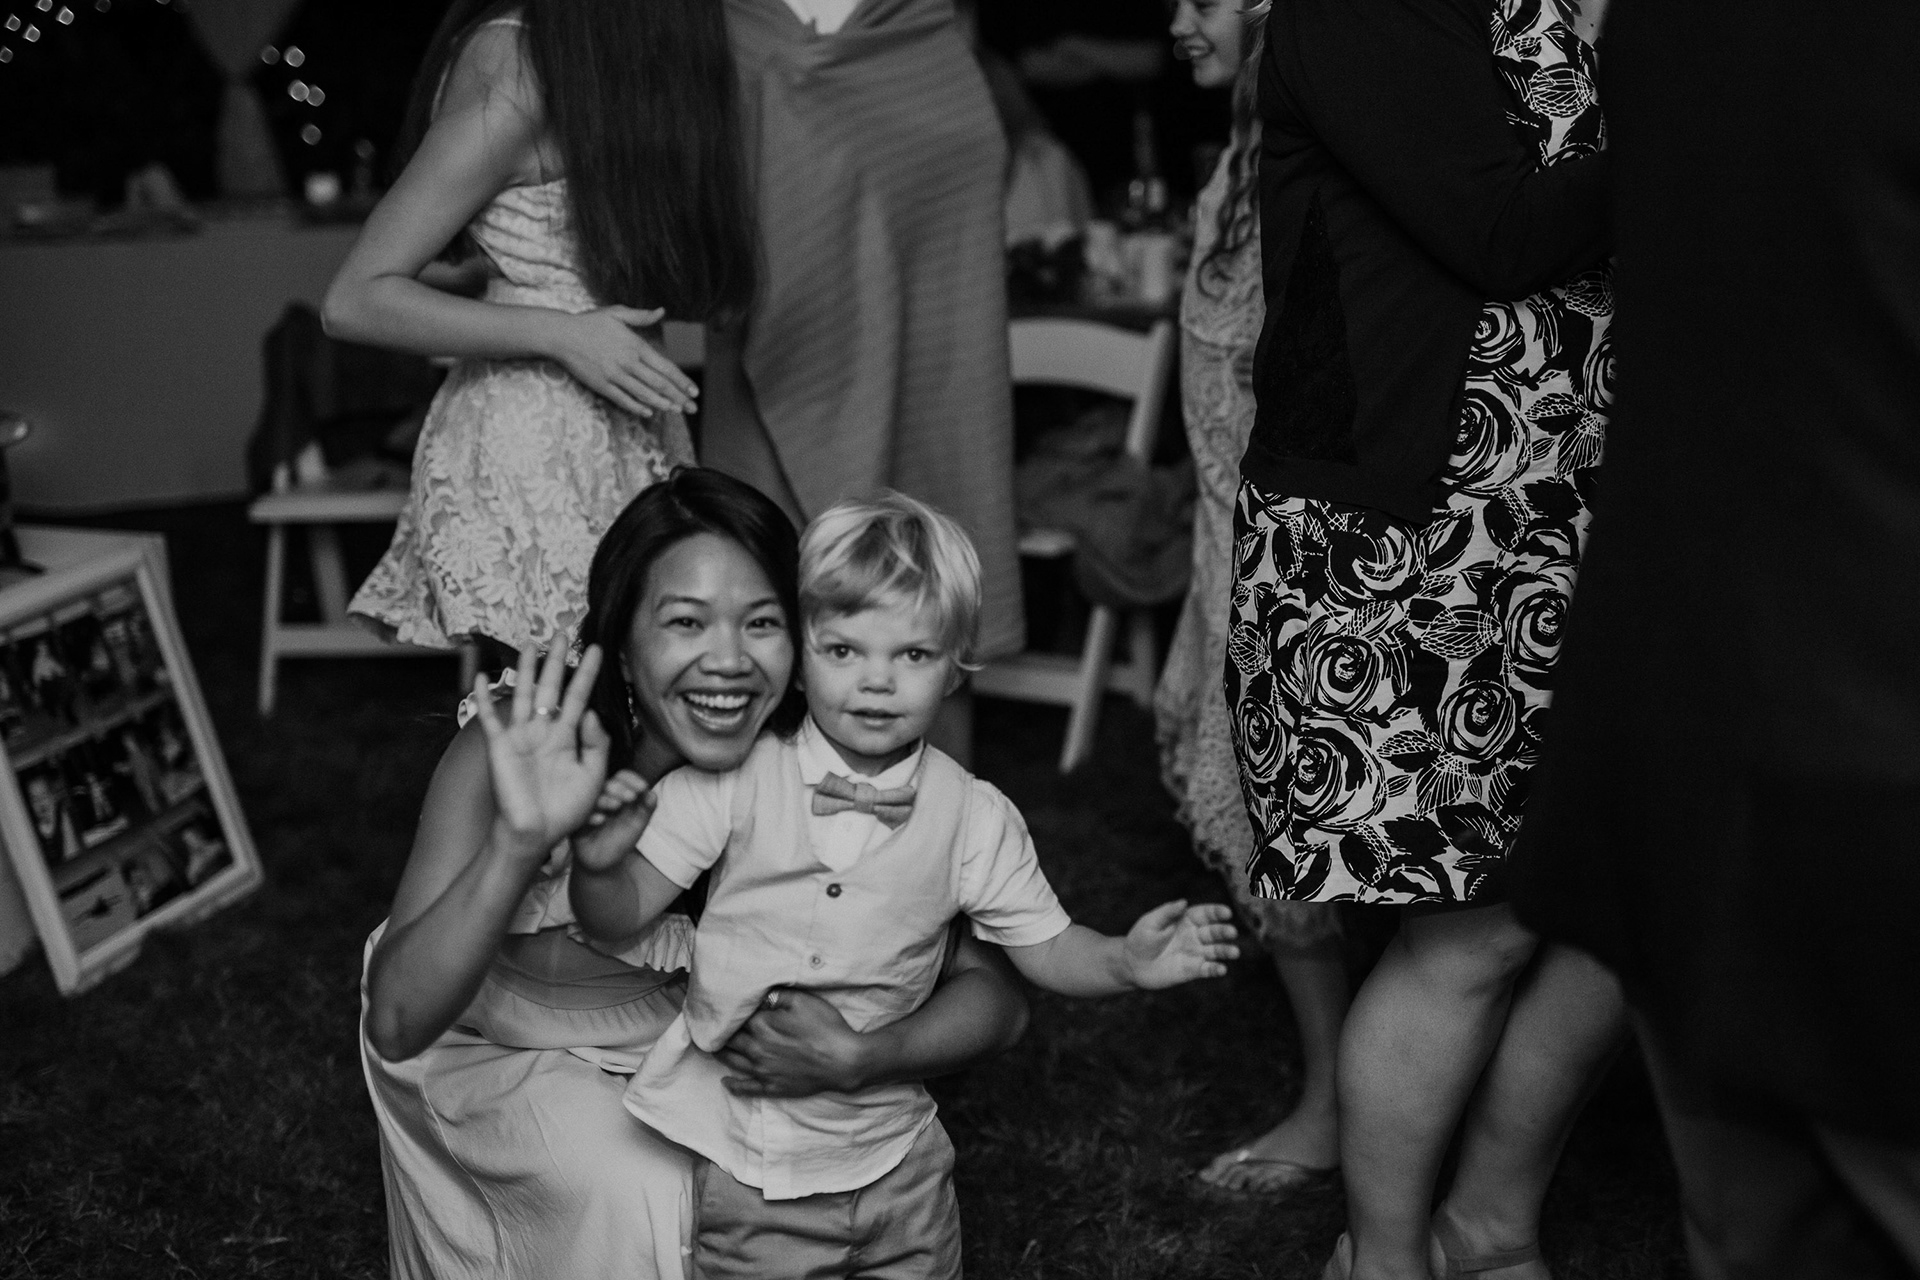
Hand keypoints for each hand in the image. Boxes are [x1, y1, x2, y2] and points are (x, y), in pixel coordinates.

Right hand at [470, 645, 608, 860]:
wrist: (536, 833)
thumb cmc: (566, 809)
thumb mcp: (593, 775)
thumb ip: (596, 743)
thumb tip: (590, 711)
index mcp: (567, 737)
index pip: (579, 697)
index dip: (588, 674)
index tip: (599, 650)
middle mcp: (544, 731)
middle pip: (551, 688)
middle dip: (557, 661)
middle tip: (564, 634)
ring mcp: (520, 736)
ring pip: (524, 694)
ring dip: (526, 670)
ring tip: (531, 644)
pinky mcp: (500, 746)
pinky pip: (490, 718)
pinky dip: (484, 699)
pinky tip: (483, 679)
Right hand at [545, 305, 697, 418]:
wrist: (561, 335)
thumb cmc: (590, 323)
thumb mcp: (616, 313)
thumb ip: (641, 316)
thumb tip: (661, 311)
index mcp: (635, 345)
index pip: (665, 367)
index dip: (681, 381)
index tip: (694, 391)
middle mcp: (628, 362)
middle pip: (659, 384)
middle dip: (678, 397)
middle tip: (692, 408)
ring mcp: (614, 375)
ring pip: (644, 394)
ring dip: (662, 404)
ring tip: (675, 411)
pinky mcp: (601, 385)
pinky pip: (623, 399)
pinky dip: (637, 407)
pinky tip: (648, 412)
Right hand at [571, 769, 656, 873]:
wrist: (603, 863)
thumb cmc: (621, 839)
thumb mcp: (637, 824)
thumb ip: (646, 809)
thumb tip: (652, 794)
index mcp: (617, 793)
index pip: (622, 777)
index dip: (632, 779)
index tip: (643, 788)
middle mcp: (601, 797)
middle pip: (607, 783)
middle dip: (620, 788)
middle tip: (631, 797)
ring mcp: (588, 809)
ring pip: (593, 797)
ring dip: (606, 799)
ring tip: (617, 806)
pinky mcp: (577, 822)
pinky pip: (580, 815)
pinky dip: (591, 816)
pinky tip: (600, 820)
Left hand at [717, 988, 869, 1096]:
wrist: (844, 1061)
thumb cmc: (825, 1027)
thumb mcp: (803, 1000)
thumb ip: (777, 996)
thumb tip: (758, 995)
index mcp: (762, 1025)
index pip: (735, 1017)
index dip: (728, 1012)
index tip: (720, 1007)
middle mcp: (757, 1048)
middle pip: (729, 1040)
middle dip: (718, 1033)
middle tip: (707, 1027)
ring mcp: (763, 1070)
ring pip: (732, 1062)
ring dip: (720, 1054)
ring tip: (711, 1048)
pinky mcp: (772, 1086)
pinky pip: (746, 1088)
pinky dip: (733, 1085)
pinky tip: (726, 1081)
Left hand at [1122, 900, 1237, 989]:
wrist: (1132, 964)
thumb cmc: (1140, 939)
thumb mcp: (1150, 922)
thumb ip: (1167, 912)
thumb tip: (1183, 901)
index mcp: (1186, 919)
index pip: (1205, 914)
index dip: (1217, 912)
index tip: (1226, 912)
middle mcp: (1195, 935)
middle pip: (1214, 932)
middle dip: (1223, 931)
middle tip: (1231, 932)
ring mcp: (1195, 953)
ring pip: (1215, 950)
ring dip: (1226, 951)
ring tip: (1235, 952)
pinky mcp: (1192, 970)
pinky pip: (1207, 969)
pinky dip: (1216, 969)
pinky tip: (1222, 969)